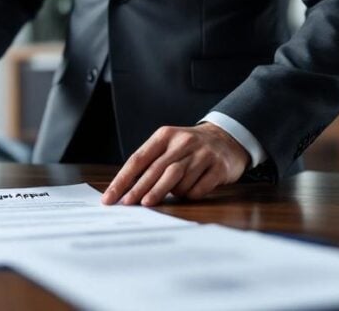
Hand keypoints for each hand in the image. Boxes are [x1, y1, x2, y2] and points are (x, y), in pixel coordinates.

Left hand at [101, 123, 249, 205]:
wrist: (227, 138)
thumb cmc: (189, 147)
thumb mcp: (169, 145)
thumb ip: (150, 163)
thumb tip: (126, 191)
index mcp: (165, 136)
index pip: (138, 159)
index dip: (123, 179)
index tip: (111, 196)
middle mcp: (183, 142)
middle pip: (157, 169)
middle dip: (139, 188)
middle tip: (127, 203)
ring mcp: (203, 154)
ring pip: (178, 177)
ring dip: (162, 192)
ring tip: (149, 203)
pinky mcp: (219, 167)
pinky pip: (199, 187)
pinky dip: (188, 195)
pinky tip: (184, 197)